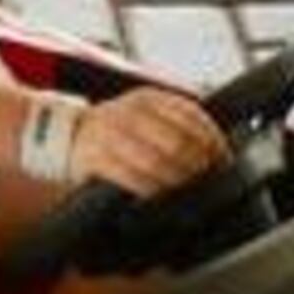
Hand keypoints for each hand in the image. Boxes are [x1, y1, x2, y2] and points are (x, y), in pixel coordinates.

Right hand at [69, 87, 228, 196]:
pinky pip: (131, 178)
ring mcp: (110, 134)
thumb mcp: (146, 114)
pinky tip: (158, 195)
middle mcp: (129, 111)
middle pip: (177, 142)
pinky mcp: (95, 158)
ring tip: (186, 190)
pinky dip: (150, 190)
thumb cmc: (118, 130)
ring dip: (176, 181)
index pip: (191, 115)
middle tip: (207, 179)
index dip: (213, 140)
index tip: (223, 160)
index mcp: (148, 97)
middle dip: (198, 165)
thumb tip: (217, 152)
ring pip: (156, 162)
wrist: (70, 135)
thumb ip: (177, 124)